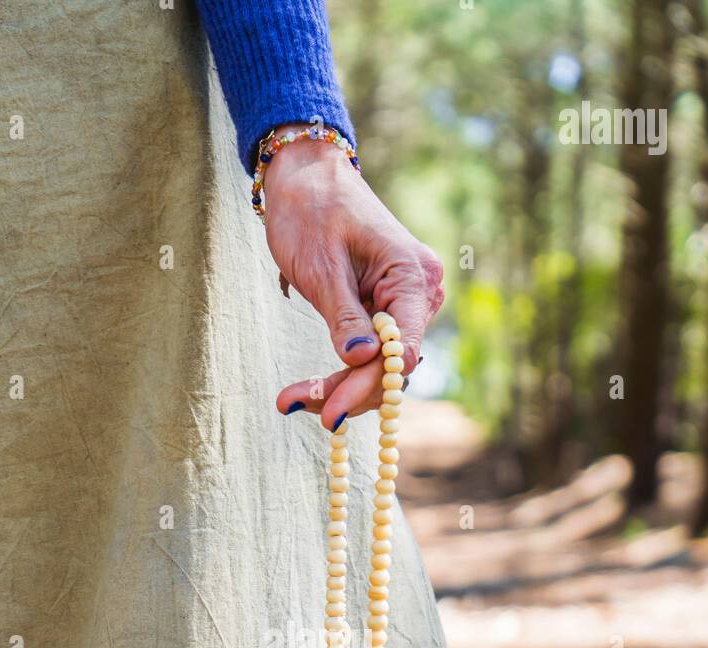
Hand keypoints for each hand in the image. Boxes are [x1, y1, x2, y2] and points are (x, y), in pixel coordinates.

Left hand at [263, 126, 444, 430]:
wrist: (306, 175)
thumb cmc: (312, 208)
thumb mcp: (321, 265)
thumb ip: (344, 315)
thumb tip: (363, 361)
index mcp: (412, 276)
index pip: (399, 352)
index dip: (365, 386)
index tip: (327, 413)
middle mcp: (419, 294)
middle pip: (388, 366)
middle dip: (344, 392)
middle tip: (289, 404)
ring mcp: (404, 304)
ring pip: (377, 366)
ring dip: (338, 387)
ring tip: (289, 399)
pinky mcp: (384, 310)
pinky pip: (369, 353)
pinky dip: (340, 371)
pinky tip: (304, 391)